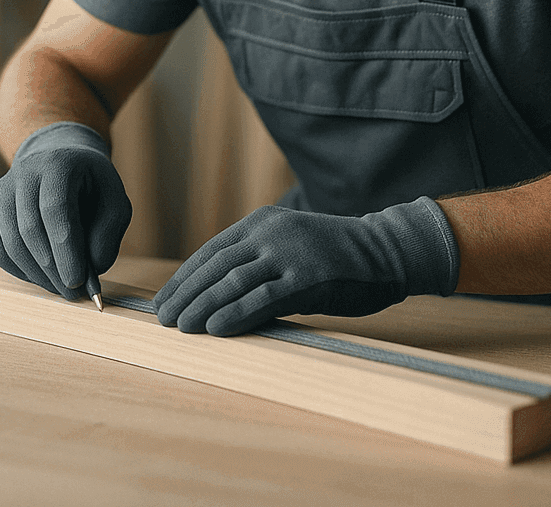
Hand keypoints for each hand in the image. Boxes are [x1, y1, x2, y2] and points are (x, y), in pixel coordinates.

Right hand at [0, 121, 131, 299]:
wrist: (61, 163)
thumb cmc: (92, 187)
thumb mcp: (115, 203)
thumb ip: (107, 235)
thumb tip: (90, 269)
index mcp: (58, 164)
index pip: (55, 209)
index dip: (65, 248)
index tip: (76, 280)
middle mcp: (24, 173)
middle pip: (29, 228)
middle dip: (52, 268)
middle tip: (72, 293)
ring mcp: (2, 191)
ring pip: (10, 242)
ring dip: (35, 273)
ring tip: (59, 288)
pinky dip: (16, 269)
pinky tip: (38, 277)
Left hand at [152, 197, 460, 335]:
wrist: (387, 251)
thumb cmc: (337, 258)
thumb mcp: (290, 251)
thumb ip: (258, 265)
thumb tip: (219, 296)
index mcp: (262, 222)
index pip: (212, 251)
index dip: (185, 277)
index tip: (165, 300)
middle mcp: (270, 232)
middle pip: (216, 266)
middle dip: (186, 293)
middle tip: (163, 319)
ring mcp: (289, 252)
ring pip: (233, 280)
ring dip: (202, 305)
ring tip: (181, 327)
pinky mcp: (308, 276)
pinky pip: (263, 296)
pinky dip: (236, 313)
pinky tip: (215, 328)